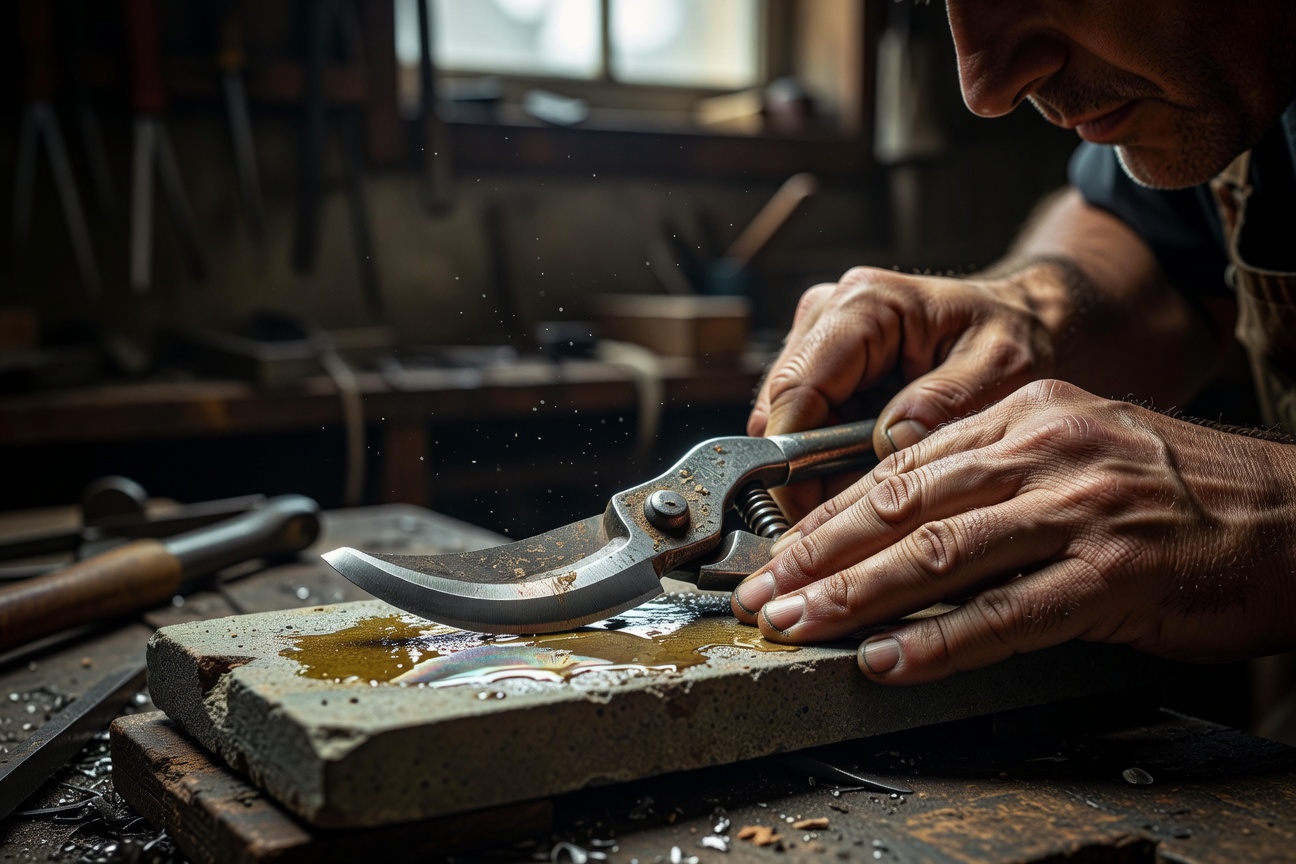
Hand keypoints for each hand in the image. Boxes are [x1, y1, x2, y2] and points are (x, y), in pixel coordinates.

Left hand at [733, 380, 1295, 683]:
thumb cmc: (1181, 493)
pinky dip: (940, 640)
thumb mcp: (1079, 451)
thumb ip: (993, 477)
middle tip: (762, 598)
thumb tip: (900, 529)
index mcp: (1026, 416)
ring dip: (856, 597)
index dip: (826, 517)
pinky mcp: (1114, 575)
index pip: (900, 468)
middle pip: (903, 505)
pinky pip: (1007, 612)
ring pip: (940, 554)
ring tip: (799, 628)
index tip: (775, 557)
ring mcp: (1079, 510)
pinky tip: (889, 661)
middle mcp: (1044, 451)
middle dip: (817, 557)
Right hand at [751, 265, 1057, 518]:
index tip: (811, 520)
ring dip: (814, 467)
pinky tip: (864, 472)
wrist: (1018, 321)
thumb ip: (944, 404)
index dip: (792, 461)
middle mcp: (826, 314)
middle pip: (778, 410)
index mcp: (865, 305)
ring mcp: (815, 339)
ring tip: (867, 494)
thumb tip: (888, 442)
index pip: (797, 389)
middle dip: (803, 470)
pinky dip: (824, 458)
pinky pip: (799, 426)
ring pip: (781, 424)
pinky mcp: (817, 366)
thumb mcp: (1002, 370)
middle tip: (851, 519)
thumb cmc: (1014, 339)